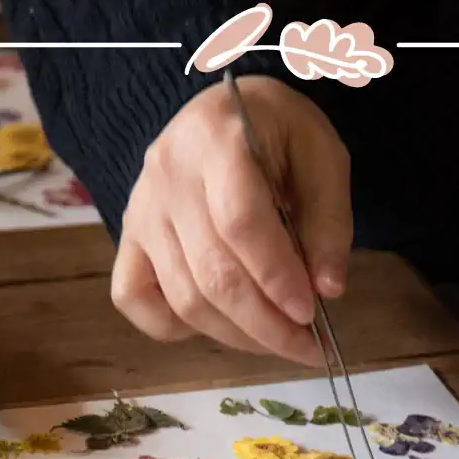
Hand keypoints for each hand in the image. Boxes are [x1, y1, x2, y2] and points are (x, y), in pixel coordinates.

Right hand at [110, 76, 351, 364]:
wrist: (222, 111)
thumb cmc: (277, 132)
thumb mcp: (322, 155)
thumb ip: (329, 219)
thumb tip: (327, 289)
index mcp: (217, 139)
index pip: (240, 223)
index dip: (276, 276)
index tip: (310, 312)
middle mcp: (167, 175)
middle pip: (211, 273)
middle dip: (265, 324)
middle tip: (306, 346)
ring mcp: (140, 209)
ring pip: (183, 297)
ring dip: (236, 334)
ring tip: (278, 340)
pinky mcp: (128, 237)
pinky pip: (134, 299)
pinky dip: (173, 327)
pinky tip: (219, 323)